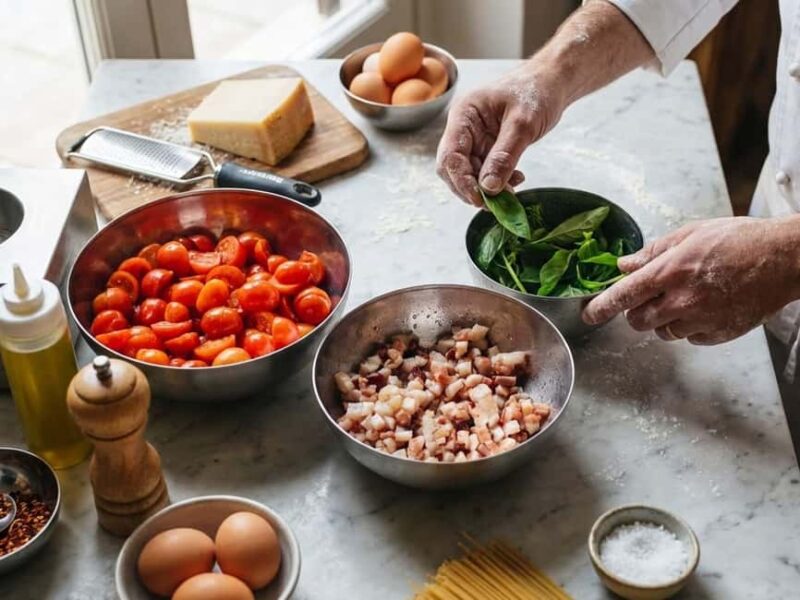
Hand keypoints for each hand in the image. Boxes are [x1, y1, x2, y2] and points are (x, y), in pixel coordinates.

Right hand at [436, 66, 564, 205]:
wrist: (551, 83)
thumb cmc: (536, 92)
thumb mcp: (522, 124)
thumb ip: (504, 156)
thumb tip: (489, 188)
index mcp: (464, 115)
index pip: (450, 155)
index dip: (461, 181)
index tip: (480, 200)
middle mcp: (463, 129)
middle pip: (454, 169)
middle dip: (472, 189)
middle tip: (497, 204)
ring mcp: (474, 139)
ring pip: (469, 174)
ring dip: (487, 188)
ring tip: (512, 191)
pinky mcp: (486, 148)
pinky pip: (485, 172)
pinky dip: (497, 182)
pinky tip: (515, 180)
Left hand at [582, 217, 799, 343]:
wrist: (784, 259)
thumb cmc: (740, 240)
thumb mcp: (691, 233)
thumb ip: (653, 252)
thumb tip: (624, 265)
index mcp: (670, 271)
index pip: (623, 295)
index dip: (601, 307)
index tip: (588, 315)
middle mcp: (682, 299)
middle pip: (638, 321)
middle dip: (636, 311)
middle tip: (651, 296)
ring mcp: (701, 320)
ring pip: (663, 332)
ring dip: (664, 319)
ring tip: (687, 296)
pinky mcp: (718, 334)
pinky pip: (689, 338)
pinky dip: (690, 326)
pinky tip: (705, 306)